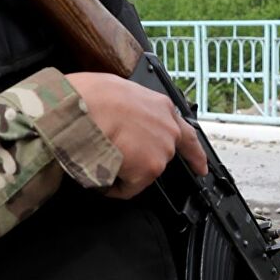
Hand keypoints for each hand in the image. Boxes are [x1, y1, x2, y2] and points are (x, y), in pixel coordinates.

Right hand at [65, 72, 209, 196]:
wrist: (78, 109)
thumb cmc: (87, 96)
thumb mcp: (117, 90)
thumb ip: (130, 109)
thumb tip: (118, 119)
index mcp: (161, 107)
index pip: (187, 134)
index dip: (194, 155)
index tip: (201, 168)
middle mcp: (168, 130)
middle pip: (159, 156)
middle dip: (140, 161)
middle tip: (116, 155)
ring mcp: (161, 151)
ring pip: (142, 172)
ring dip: (122, 170)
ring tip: (98, 154)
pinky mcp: (148, 170)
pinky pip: (128, 189)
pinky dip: (112, 187)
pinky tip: (98, 170)